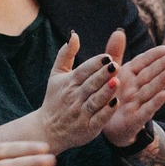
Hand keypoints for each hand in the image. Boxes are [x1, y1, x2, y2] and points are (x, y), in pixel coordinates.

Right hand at [0, 31, 118, 153]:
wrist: (48, 130)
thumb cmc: (55, 99)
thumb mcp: (56, 75)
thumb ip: (66, 55)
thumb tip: (73, 35)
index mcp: (69, 82)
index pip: (83, 71)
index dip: (95, 64)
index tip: (107, 57)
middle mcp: (74, 97)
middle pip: (90, 84)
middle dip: (102, 75)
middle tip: (115, 65)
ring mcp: (81, 113)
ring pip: (95, 100)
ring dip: (105, 92)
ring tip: (116, 82)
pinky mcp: (88, 128)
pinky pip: (98, 119)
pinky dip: (106, 112)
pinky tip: (116, 103)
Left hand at [101, 29, 164, 149]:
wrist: (106, 126)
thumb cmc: (112, 95)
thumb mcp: (111, 73)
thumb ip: (115, 53)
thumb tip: (119, 31)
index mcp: (130, 76)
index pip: (144, 62)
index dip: (155, 55)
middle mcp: (136, 88)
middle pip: (151, 74)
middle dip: (164, 65)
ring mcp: (137, 103)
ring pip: (152, 88)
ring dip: (164, 79)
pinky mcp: (135, 118)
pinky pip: (146, 109)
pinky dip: (155, 102)